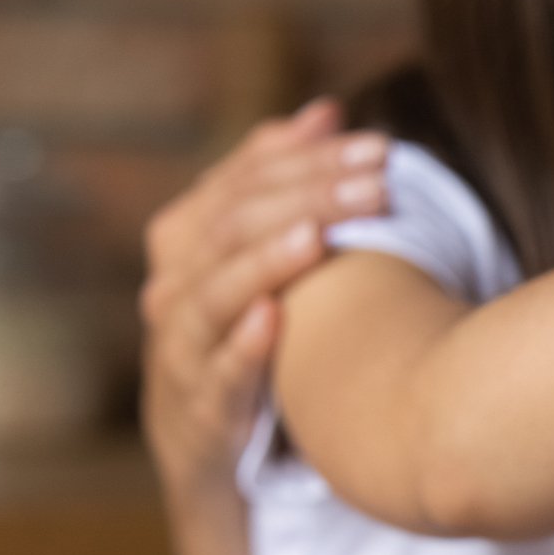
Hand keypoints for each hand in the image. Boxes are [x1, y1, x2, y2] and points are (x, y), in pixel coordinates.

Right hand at [139, 99, 387, 494]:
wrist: (209, 443)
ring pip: (212, 295)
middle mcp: (176, 286)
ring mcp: (182, 349)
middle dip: (306, 200)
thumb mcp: (260, 255)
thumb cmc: (244, 330)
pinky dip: (243, 346)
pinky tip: (276, 320)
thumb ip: (282, 183)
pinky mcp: (201, 410)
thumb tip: (325, 111)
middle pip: (231, 227)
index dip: (307, 159)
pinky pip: (216, 375)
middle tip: (377, 186)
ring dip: (267, 263)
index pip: (242, 181)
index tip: (378, 147)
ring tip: (317, 235)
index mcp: (189, 240)